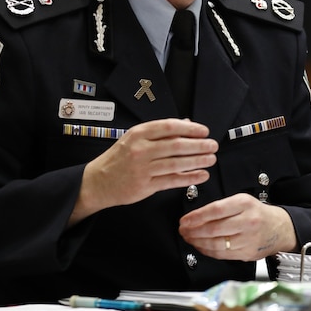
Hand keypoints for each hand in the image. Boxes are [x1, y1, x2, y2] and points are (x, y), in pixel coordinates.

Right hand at [69, 118, 217, 225]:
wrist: (98, 181)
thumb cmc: (119, 158)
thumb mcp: (135, 138)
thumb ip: (160, 132)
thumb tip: (187, 124)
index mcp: (138, 134)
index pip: (169, 127)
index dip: (190, 129)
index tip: (204, 131)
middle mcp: (140, 149)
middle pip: (176, 145)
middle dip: (198, 146)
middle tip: (213, 145)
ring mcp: (142, 168)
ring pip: (176, 163)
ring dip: (197, 161)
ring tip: (211, 159)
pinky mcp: (144, 186)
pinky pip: (172, 181)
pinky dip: (189, 178)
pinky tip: (201, 175)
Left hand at [178, 193, 296, 260]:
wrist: (279, 228)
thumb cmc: (257, 213)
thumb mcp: (242, 201)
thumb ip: (222, 207)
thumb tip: (196, 217)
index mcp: (245, 204)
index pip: (215, 210)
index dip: (196, 217)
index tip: (184, 220)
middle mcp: (248, 221)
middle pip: (214, 229)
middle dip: (194, 231)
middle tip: (183, 230)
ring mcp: (248, 239)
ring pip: (217, 244)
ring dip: (198, 243)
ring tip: (189, 238)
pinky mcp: (247, 253)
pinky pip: (222, 254)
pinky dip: (208, 251)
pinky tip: (201, 246)